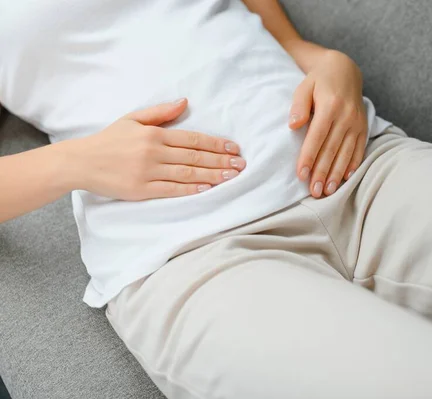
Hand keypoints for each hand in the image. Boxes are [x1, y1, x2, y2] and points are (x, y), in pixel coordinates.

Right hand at [66, 98, 244, 199]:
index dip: (216, 144)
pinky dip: (190, 189)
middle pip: (195, 156)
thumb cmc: (109, 140)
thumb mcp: (132, 119)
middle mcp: (153, 152)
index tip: (234, 148)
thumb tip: (185, 102)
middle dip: (221, 161)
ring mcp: (147, 172)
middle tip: (241, 165)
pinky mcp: (141, 190)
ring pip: (187, 173)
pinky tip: (207, 189)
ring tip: (231, 177)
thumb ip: (160, 112)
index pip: (192, 139)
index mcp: (154, 134)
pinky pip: (171, 190)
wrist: (81, 161)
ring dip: (212, 176)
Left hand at [289, 50, 367, 197]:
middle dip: (322, 172)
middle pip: (332, 149)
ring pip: (346, 153)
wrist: (344, 70)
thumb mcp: (304, 87)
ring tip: (328, 191)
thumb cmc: (318, 81)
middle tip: (314, 192)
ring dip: (336, 174)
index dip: (309, 157)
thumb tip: (293, 125)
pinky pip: (359, 149)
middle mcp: (346, 116)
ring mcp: (357, 123)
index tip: (301, 174)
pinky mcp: (363, 127)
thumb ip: (298, 106)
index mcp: (330, 106)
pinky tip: (345, 178)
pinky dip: (352, 165)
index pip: (317, 137)